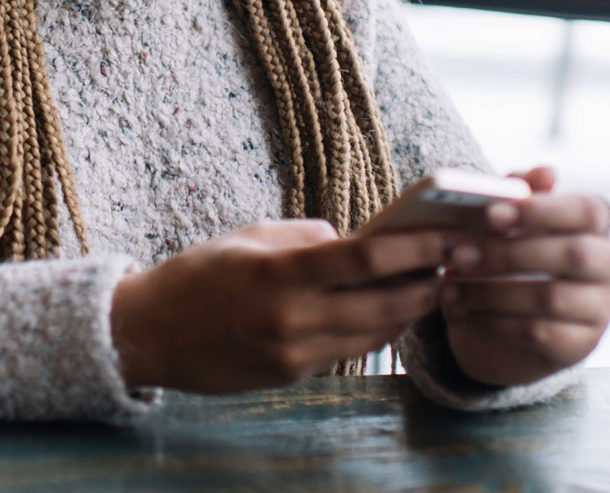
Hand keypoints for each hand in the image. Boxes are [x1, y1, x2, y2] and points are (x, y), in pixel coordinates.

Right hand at [109, 219, 450, 392]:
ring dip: (408, 312)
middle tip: (458, 264)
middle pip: (383, 304)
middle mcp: (291, 318)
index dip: (415, 248)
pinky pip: (348, 353)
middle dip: (427, 284)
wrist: (151, 333)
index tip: (448, 236)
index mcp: (280, 273)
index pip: (365, 259)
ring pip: (373, 335)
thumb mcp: (250, 237)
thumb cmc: (198, 274)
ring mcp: (293, 353)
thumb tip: (357, 241)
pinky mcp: (291, 375)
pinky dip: (375, 333)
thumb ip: (308, 237)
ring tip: (433, 287)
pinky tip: (390, 314)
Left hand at [441, 166, 609, 386]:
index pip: (588, 210)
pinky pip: (540, 333)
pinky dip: (493, 320)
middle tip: (459, 253)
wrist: (502, 314)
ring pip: (552, 297)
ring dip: (492, 291)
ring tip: (449, 285)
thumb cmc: (506, 252)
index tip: (493, 213)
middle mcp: (608, 263)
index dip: (542, 210)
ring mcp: (600, 307)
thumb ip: (519, 194)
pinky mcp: (581, 345)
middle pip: (574, 255)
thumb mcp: (506, 220)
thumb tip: (544, 172)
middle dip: (510, 252)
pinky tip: (460, 310)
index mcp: (596, 223)